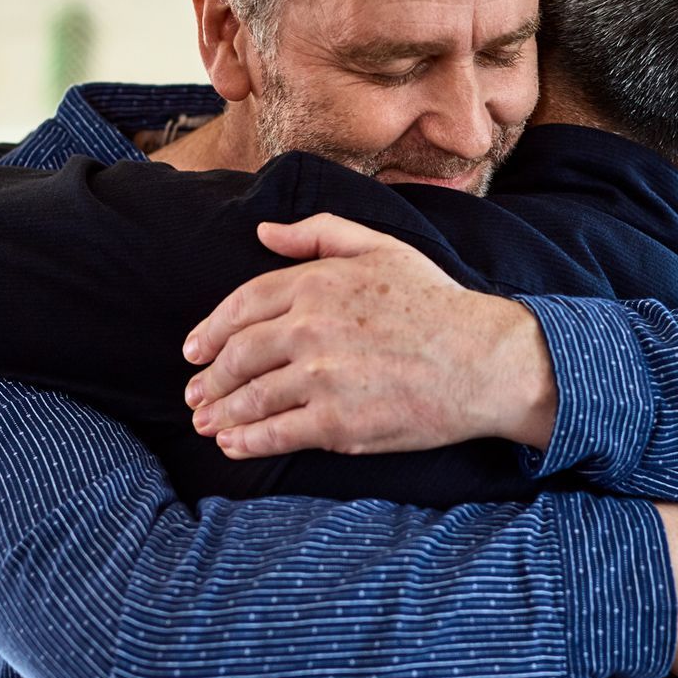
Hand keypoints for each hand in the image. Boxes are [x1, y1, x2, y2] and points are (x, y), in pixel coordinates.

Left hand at [182, 214, 558, 457]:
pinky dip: (246, 442)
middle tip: (195, 395)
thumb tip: (263, 231)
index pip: (242, 306)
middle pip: (238, 356)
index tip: (194, 350)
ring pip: (251, 398)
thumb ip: (318, 232)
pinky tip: (232, 445)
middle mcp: (310, 327)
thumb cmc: (435, 302)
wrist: (483, 359)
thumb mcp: (379, 247)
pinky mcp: (337, 422)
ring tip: (207, 423)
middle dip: (209, 379)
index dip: (210, 330)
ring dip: (220, 414)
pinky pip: (276, 434)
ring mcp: (321, 377)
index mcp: (316, 282)